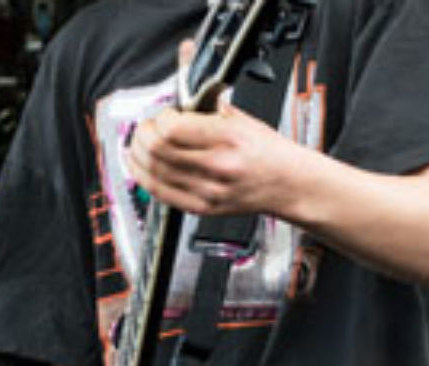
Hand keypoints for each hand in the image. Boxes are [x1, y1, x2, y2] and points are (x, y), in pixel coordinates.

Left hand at [126, 42, 302, 216]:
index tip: (163, 114)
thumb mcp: (244, 120)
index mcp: (229, 139)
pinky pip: (160, 193)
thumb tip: (181, 94)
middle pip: (158, 150)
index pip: (173, 129)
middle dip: (143, 134)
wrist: (290, 185)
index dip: (159, 118)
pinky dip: (144, 177)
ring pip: (154, 171)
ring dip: (138, 154)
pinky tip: (140, 166)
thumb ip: (209, 107)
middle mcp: (218, 167)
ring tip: (139, 144)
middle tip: (146, 126)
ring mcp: (209, 191)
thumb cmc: (270, 153)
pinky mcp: (203, 208)